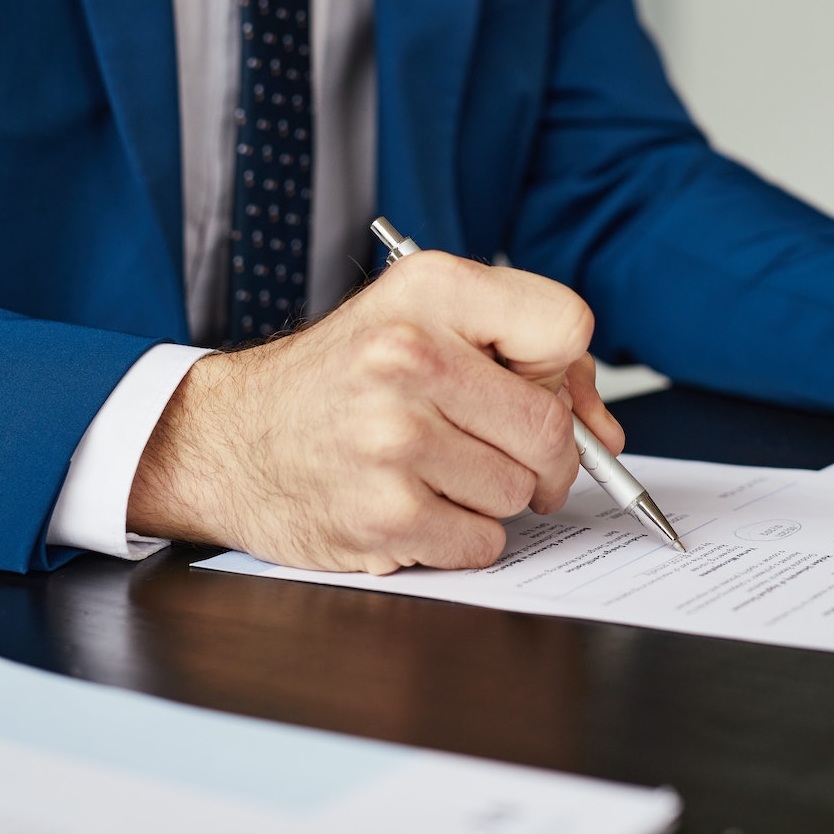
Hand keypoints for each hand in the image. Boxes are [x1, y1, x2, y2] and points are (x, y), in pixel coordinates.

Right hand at [125, 251, 623, 572]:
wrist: (230, 437)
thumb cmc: (338, 380)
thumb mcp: (420, 323)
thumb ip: (524, 359)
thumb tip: (603, 433)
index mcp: (429, 292)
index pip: (568, 324)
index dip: (560, 368)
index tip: (528, 382)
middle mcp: (408, 357)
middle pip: (552, 427)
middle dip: (540, 453)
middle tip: (492, 447)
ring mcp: (395, 440)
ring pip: (520, 490)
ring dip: (491, 494)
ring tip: (431, 469)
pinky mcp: (385, 514)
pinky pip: (484, 542)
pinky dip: (461, 537)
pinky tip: (413, 504)